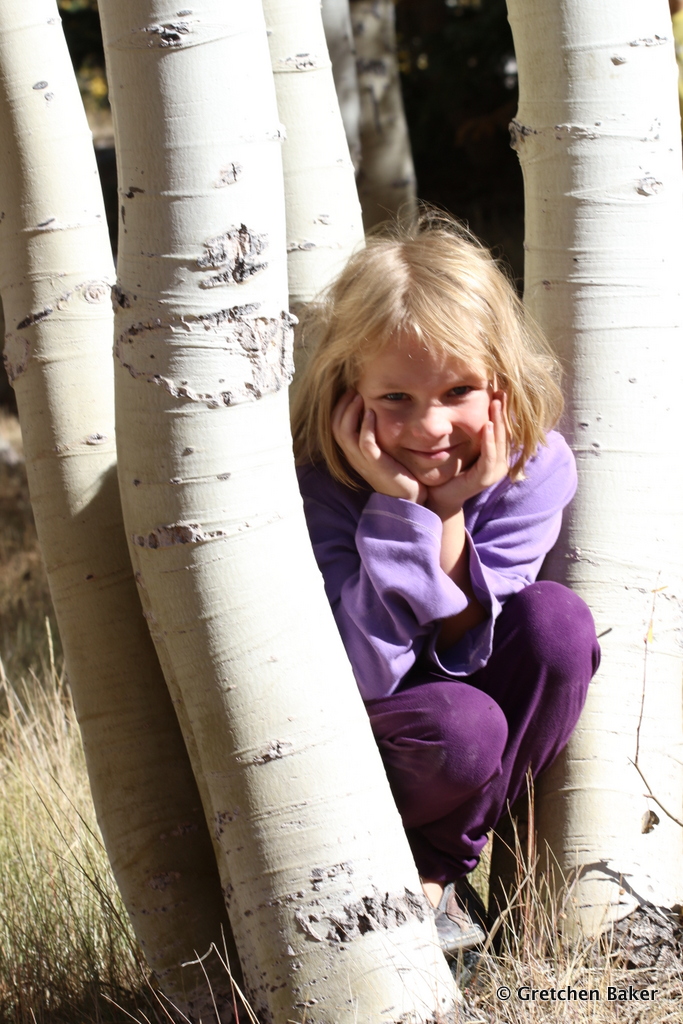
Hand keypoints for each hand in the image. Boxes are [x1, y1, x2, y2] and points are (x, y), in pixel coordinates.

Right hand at [331, 390, 426, 502]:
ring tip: (360, 397)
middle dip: (343, 405)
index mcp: (352, 453)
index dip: (340, 407)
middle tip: (354, 389)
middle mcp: (353, 456)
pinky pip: (364, 442)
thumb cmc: (398, 473)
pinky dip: (366, 426)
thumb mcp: (383, 452)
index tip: (352, 391)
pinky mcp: (375, 464)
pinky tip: (372, 413)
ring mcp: (362, 461)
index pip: (335, 426)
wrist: (407, 498)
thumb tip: (379, 411)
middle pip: (335, 426)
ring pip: (344, 433)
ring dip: (351, 411)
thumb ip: (377, 436)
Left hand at [425, 393, 508, 519]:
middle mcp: (499, 462)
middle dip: (503, 411)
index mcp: (496, 454)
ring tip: (496, 403)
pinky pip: (489, 456)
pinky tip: (488, 426)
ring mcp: (494, 471)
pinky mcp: (485, 478)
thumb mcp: (461, 447)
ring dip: (498, 422)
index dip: (502, 410)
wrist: (439, 496)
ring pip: (499, 442)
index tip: (500, 389)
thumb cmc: (448, 471)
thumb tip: (466, 406)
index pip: (503, 428)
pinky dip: (489, 441)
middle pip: (505, 432)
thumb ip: (469, 433)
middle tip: (501, 390)